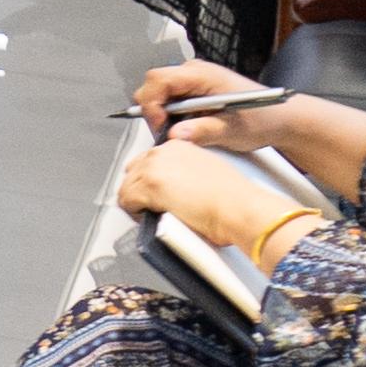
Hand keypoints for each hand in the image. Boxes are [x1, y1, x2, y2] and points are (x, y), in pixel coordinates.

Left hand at [118, 141, 321, 261]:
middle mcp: (164, 152)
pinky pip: (126, 200)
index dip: (148, 181)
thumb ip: (185, 175)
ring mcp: (154, 167)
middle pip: (134, 171)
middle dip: (138, 190)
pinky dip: (134, 212)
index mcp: (179, 146)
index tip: (155, 195)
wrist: (239, 208)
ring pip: (127, 186)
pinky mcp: (149, 186)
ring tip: (151, 216)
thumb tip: (173, 190)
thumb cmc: (233, 199)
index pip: (148, 160)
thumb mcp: (206, 174)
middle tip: (150, 207)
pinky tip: (147, 219)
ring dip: (136, 203)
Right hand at [125, 59, 264, 138]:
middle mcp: (194, 72)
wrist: (279, 118)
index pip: (159, 79)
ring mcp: (193, 80)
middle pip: (154, 84)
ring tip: (182, 131)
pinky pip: (170, 98)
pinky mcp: (194, 89)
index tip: (161, 125)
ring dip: (163, 114)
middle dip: (154, 110)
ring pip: (160, 92)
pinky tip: (188, 126)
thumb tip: (174, 135)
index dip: (152, 103)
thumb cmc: (262, 118)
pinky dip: (171, 115)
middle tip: (167, 132)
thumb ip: (203, 131)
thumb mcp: (232, 129)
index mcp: (202, 74)